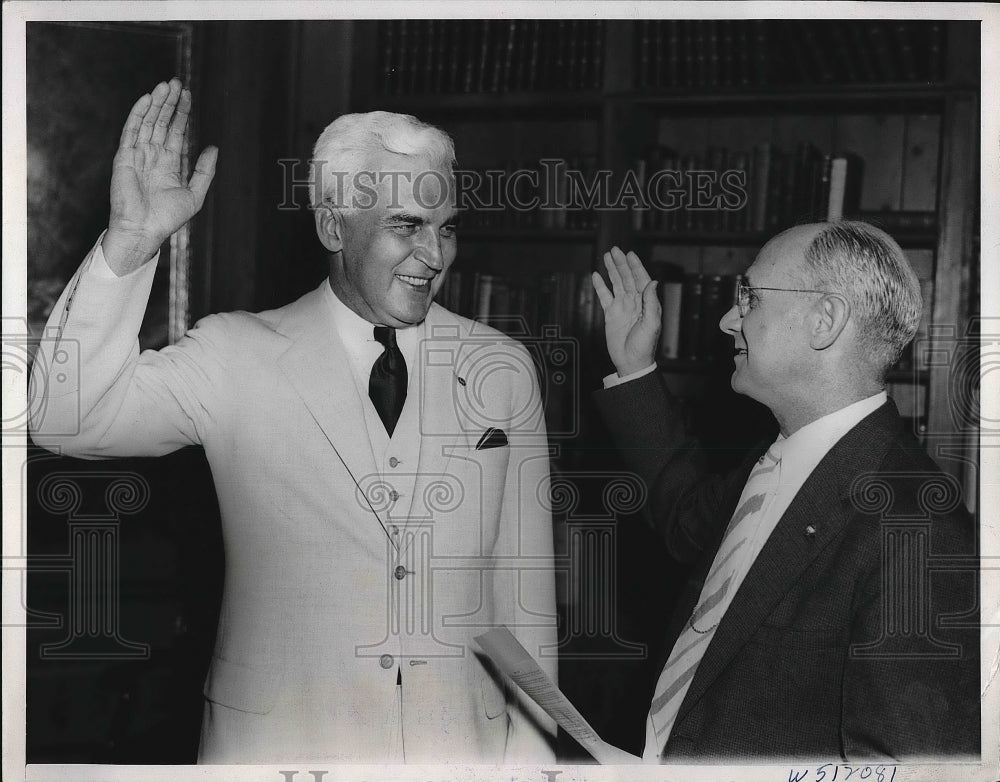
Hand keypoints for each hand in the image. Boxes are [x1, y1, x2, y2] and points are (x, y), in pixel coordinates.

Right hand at [102, 79, 217, 274]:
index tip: (187, 96)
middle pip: (162, 122)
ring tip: (165, 85)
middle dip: (169, 103)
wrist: (144, 230)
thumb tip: (213, 148)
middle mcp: (153, 156)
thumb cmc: (167, 218)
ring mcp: (138, 155)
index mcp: (169, 163)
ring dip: (156, 103)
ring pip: (147, 122)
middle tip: (177, 83)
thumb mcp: (194, 194)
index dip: (181, 113)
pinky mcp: (124, 157)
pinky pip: (131, 131)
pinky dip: (138, 114)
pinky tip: (147, 99)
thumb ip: (204, 171)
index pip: (176, 131)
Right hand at [591, 247, 659, 376]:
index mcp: (646, 302)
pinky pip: (604, 296)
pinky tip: (597, 276)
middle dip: (621, 263)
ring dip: (612, 270)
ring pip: (616, 283)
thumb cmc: (645, 346)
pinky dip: (600, 286)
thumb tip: (653, 282)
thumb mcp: (652, 324)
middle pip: (627, 277)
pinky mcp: (611, 314)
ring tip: (606, 257)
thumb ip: (651, 302)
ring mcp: (622, 307)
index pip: (641, 279)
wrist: (631, 361)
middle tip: (615, 250)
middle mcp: (634, 302)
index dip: (636, 266)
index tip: (630, 254)